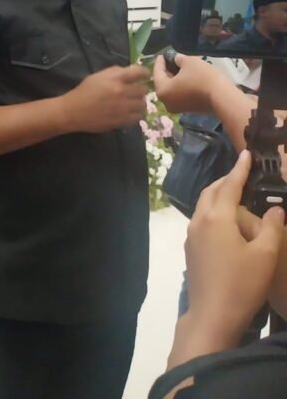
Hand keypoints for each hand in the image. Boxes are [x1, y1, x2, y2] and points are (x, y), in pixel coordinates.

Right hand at [61, 65, 149, 132]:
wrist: (73, 111)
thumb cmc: (84, 91)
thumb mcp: (97, 76)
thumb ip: (115, 72)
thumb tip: (131, 72)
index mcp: (115, 78)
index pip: (140, 72)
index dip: (145, 73)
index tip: (144, 76)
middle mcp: (122, 91)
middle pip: (144, 89)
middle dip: (140, 89)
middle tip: (134, 91)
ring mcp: (123, 107)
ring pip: (143, 103)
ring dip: (139, 102)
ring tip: (132, 103)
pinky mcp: (123, 120)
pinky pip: (139, 116)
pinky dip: (136, 113)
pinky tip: (129, 112)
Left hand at [153, 54, 228, 114]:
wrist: (222, 97)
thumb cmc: (202, 78)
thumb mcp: (189, 62)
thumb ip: (178, 59)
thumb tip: (176, 59)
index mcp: (162, 90)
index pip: (157, 72)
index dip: (160, 61)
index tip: (162, 54)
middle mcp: (165, 101)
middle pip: (163, 82)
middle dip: (167, 70)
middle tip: (171, 59)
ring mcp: (176, 107)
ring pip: (172, 89)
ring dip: (175, 78)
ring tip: (180, 67)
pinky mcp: (188, 109)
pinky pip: (180, 94)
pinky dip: (181, 85)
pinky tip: (187, 77)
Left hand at [184, 151, 284, 343]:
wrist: (212, 314)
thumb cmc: (242, 283)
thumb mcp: (265, 255)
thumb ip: (272, 227)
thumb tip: (275, 208)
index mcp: (217, 217)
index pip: (229, 185)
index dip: (239, 169)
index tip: (246, 153)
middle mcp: (199, 220)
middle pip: (211, 192)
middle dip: (226, 180)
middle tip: (243, 174)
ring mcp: (191, 235)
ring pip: (203, 205)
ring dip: (218, 195)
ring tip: (237, 194)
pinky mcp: (191, 248)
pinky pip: (202, 219)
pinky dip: (214, 210)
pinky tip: (227, 220)